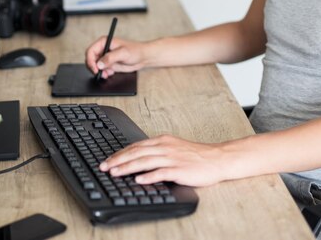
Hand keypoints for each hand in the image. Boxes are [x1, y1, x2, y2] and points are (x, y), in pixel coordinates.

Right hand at [85, 37, 148, 78]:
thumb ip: (110, 58)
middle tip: (100, 74)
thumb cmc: (135, 50)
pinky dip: (104, 73)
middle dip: (94, 67)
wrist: (143, 57)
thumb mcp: (123, 53)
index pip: (90, 51)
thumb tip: (99, 64)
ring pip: (95, 66)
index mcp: (104, 42)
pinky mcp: (109, 64)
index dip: (90, 60)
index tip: (95, 69)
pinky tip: (111, 73)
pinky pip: (101, 70)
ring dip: (99, 72)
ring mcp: (106, 57)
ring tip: (107, 74)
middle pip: (90, 59)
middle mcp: (103, 49)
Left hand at [99, 134, 226, 186]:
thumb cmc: (196, 156)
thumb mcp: (174, 148)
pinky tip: (139, 180)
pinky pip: (161, 172)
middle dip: (118, 160)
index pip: (136, 146)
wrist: (216, 159)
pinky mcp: (179, 169)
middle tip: (104, 167)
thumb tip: (139, 158)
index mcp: (163, 141)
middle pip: (137, 152)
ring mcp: (172, 158)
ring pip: (145, 161)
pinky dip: (148, 176)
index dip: (120, 153)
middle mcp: (165, 147)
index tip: (108, 160)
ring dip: (128, 167)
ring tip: (115, 173)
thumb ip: (157, 151)